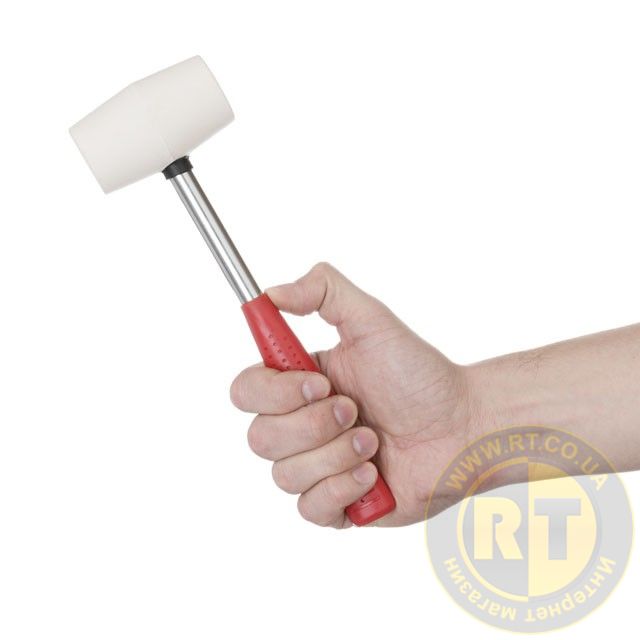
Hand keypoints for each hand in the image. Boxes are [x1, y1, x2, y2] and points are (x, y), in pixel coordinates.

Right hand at [230, 263, 477, 526]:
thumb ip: (323, 291)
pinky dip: (343, 488)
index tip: (319, 382)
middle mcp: (300, 425)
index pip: (246, 391)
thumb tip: (270, 293)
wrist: (461, 427)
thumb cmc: (420, 375)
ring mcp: (315, 466)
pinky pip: (310, 508)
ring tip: (374, 441)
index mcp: (299, 384)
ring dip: (336, 454)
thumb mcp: (373, 320)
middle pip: (260, 438)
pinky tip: (373, 472)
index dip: (273, 392)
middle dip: (314, 425)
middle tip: (355, 410)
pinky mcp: (335, 504)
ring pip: (285, 475)